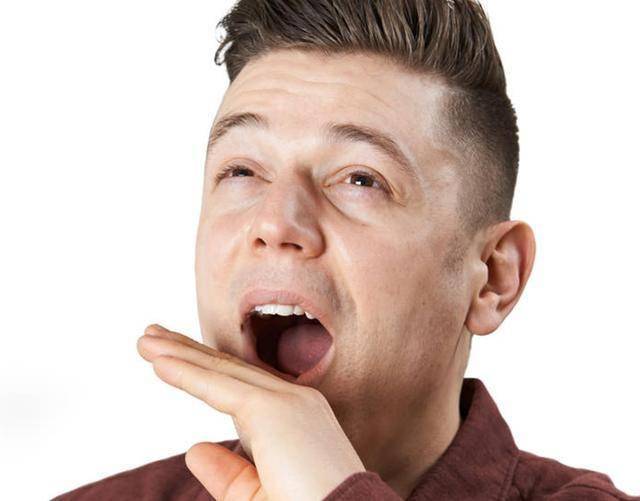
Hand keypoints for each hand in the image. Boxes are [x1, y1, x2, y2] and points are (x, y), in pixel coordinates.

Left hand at [137, 323, 365, 500]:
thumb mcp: (255, 495)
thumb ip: (227, 471)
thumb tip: (194, 447)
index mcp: (294, 419)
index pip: (240, 386)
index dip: (204, 370)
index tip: (171, 359)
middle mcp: (294, 401)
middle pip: (229, 370)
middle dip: (188, 351)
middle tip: (152, 337)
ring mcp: (288, 402)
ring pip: (222, 372)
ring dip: (180, 354)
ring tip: (146, 340)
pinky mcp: (275, 411)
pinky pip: (220, 388)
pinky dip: (187, 373)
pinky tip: (159, 363)